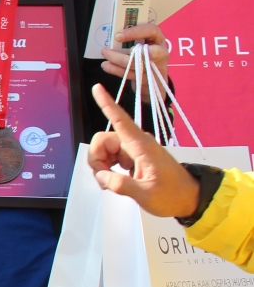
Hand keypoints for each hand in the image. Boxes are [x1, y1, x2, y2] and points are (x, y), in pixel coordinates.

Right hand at [86, 83, 200, 218]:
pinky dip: (107, 168)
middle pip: (103, 140)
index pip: (120, 120)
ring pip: (105, 150)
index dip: (107, 103)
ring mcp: (134, 150)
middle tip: (104, 178)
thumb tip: (102, 176)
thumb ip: (120, 184)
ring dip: (101, 166)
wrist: (189, 198)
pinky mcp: (133, 157)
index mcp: (141, 146)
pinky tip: (114, 180)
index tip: (97, 88)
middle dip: (97, 159)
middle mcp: (136, 143)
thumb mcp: (145, 194)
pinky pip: (111, 157)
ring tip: (111, 182)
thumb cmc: (173, 194)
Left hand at [99, 22, 168, 82]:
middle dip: (124, 54)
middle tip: (105, 50)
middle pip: (145, 53)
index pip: (151, 31)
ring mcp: (155, 67)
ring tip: (104, 56)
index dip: (135, 32)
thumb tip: (113, 36)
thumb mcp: (142, 41)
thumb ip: (132, 38)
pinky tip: (106, 66)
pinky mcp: (147, 79)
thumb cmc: (145, 52)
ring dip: (116, 61)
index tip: (117, 37)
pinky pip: (130, 74)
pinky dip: (116, 70)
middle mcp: (160, 52)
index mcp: (158, 39)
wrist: (155, 76)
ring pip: (135, 65)